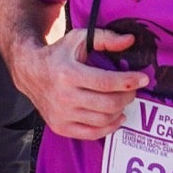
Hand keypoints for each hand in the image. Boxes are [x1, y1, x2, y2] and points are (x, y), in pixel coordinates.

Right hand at [11, 28, 149, 140]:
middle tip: (132, 89)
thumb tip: (130, 40)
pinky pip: (92, 134)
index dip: (129, 81)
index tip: (142, 78)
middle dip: (127, 96)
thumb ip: (105, 38)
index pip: (106, 82)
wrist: (30, 72)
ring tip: (123, 100)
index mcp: (68, 73)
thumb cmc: (58, 54)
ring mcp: (61, 114)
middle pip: (108, 104)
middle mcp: (63, 97)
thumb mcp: (78, 39)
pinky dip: (109, 127)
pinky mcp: (60, 126)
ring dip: (120, 110)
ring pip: (103, 120)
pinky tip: (116, 116)